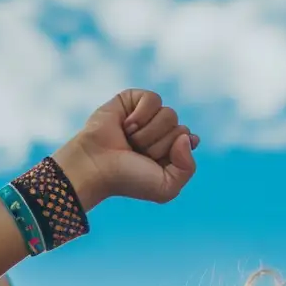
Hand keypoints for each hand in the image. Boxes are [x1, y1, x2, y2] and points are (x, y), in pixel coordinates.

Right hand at [53, 91, 197, 212]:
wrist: (95, 166)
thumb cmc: (128, 179)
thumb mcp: (167, 187)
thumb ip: (188, 167)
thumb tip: (187, 136)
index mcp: (167, 151)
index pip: (189, 138)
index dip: (182, 146)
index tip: (164, 158)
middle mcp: (157, 132)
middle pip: (181, 128)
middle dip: (161, 145)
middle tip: (138, 153)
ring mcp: (144, 115)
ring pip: (169, 114)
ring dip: (149, 133)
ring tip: (130, 140)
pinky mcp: (130, 100)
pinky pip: (153, 99)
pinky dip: (141, 114)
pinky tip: (126, 126)